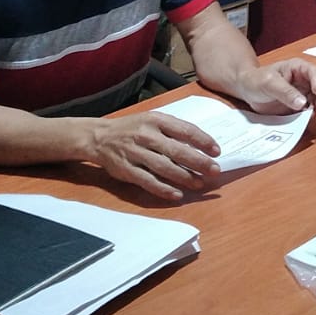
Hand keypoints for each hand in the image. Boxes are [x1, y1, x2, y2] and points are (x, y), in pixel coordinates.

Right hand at [89, 111, 222, 200]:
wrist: (99, 136)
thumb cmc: (133, 128)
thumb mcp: (152, 120)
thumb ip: (174, 129)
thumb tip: (201, 145)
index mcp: (156, 120)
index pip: (185, 130)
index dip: (203, 141)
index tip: (216, 151)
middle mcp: (146, 135)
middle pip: (177, 150)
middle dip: (198, 162)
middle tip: (214, 170)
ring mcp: (135, 153)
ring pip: (164, 167)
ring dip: (184, 177)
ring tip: (199, 183)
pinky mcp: (126, 169)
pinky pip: (147, 181)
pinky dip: (163, 189)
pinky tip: (177, 194)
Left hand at [235, 58, 315, 114]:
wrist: (246, 90)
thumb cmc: (255, 80)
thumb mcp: (268, 83)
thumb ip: (285, 92)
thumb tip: (302, 103)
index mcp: (296, 68)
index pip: (313, 71)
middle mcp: (303, 80)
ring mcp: (302, 93)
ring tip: (310, 115)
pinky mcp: (298, 106)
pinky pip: (309, 110)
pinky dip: (310, 115)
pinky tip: (305, 118)